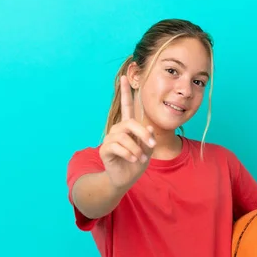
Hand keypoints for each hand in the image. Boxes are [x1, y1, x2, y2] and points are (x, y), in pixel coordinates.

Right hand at [99, 75, 155, 189]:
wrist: (125, 179)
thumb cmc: (137, 163)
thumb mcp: (147, 151)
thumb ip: (149, 139)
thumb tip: (149, 129)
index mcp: (128, 127)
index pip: (126, 106)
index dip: (125, 92)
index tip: (125, 77)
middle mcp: (117, 130)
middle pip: (130, 123)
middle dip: (143, 134)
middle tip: (152, 146)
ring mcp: (110, 139)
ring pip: (124, 137)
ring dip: (136, 149)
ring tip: (140, 159)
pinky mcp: (105, 149)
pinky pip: (117, 147)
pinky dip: (129, 154)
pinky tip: (133, 160)